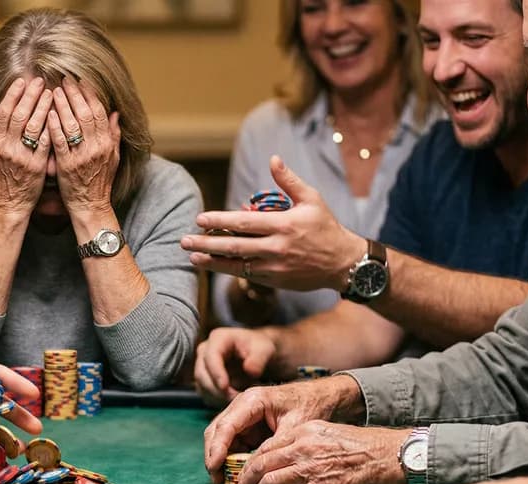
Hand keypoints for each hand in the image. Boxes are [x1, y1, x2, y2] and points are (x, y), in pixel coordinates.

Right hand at [0, 77, 53, 217]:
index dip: (13, 94)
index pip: (4, 112)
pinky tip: (60, 115)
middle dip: (30, 95)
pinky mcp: (37, 166)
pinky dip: (52, 127)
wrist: (9, 206)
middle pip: (19, 115)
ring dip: (44, 107)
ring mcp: (23, 157)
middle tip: (40, 81)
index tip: (22, 81)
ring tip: (52, 92)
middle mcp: (7, 148)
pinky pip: (46, 143)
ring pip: (33, 126)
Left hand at [47, 78, 119, 217]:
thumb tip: (115, 113)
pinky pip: (59, 142)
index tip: (81, 80)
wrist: (90, 206)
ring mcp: (81, 156)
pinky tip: (47, 113)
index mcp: (107, 143)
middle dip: (75, 94)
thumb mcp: (113, 158)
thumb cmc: (100, 181)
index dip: (90, 94)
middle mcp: (96, 148)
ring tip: (54, 90)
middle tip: (65, 79)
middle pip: (86, 114)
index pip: (99, 112)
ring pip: (72, 124)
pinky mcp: (66, 165)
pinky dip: (54, 126)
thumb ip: (113, 135)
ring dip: (63, 105)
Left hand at [180, 156, 364, 290]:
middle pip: (234, 245)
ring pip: (237, 264)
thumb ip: (289, 181)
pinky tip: (211, 266)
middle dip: (207, 243)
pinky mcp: (275, 281)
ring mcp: (275, 266)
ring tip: (192, 256)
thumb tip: (273, 158)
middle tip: (183, 240)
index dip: (220, 220)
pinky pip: (247, 275)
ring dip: (212, 261)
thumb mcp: (312, 199)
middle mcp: (277, 247)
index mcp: (284, 224)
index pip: (244, 222)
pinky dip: (227, 270)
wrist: (344, 263)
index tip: (199, 219)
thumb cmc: (326, 227)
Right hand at [194, 327, 277, 406]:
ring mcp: (202, 365)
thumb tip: (250, 371)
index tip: (225, 387)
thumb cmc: (260, 349)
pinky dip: (218, 400)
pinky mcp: (204, 379)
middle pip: (202, 374)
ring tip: (238, 397)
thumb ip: (259, 359)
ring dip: (218, 396)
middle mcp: (205, 351)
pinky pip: (205, 393)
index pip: (211, 356)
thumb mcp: (265, 350)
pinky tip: (233, 399)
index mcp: (218, 338)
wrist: (257, 355)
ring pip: (202, 386)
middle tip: (235, 399)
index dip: (216, 373)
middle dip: (217, 389)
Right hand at [203, 376, 364, 483]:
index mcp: (253, 401)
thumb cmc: (311, 406)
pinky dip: (230, 459)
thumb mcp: (296, 427)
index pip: (226, 425)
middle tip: (215, 479)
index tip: (213, 467)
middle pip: (216, 431)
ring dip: (219, 459)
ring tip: (221, 481)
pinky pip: (233, 443)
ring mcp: (243, 416)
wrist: (322, 397)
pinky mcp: (248, 427)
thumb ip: (276, 446)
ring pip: (221, 438)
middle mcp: (242, 406)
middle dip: (213, 456)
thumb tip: (257, 468)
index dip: (217, 448)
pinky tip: (233, 475)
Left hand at [234, 422, 407, 483]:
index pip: (263, 449)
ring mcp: (311, 469)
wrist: (392, 457)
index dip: (247, 465)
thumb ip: (301, 444)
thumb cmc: (363, 447)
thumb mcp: (326, 434)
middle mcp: (302, 448)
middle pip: (259, 467)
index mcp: (302, 433)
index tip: (243, 476)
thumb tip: (279, 462)